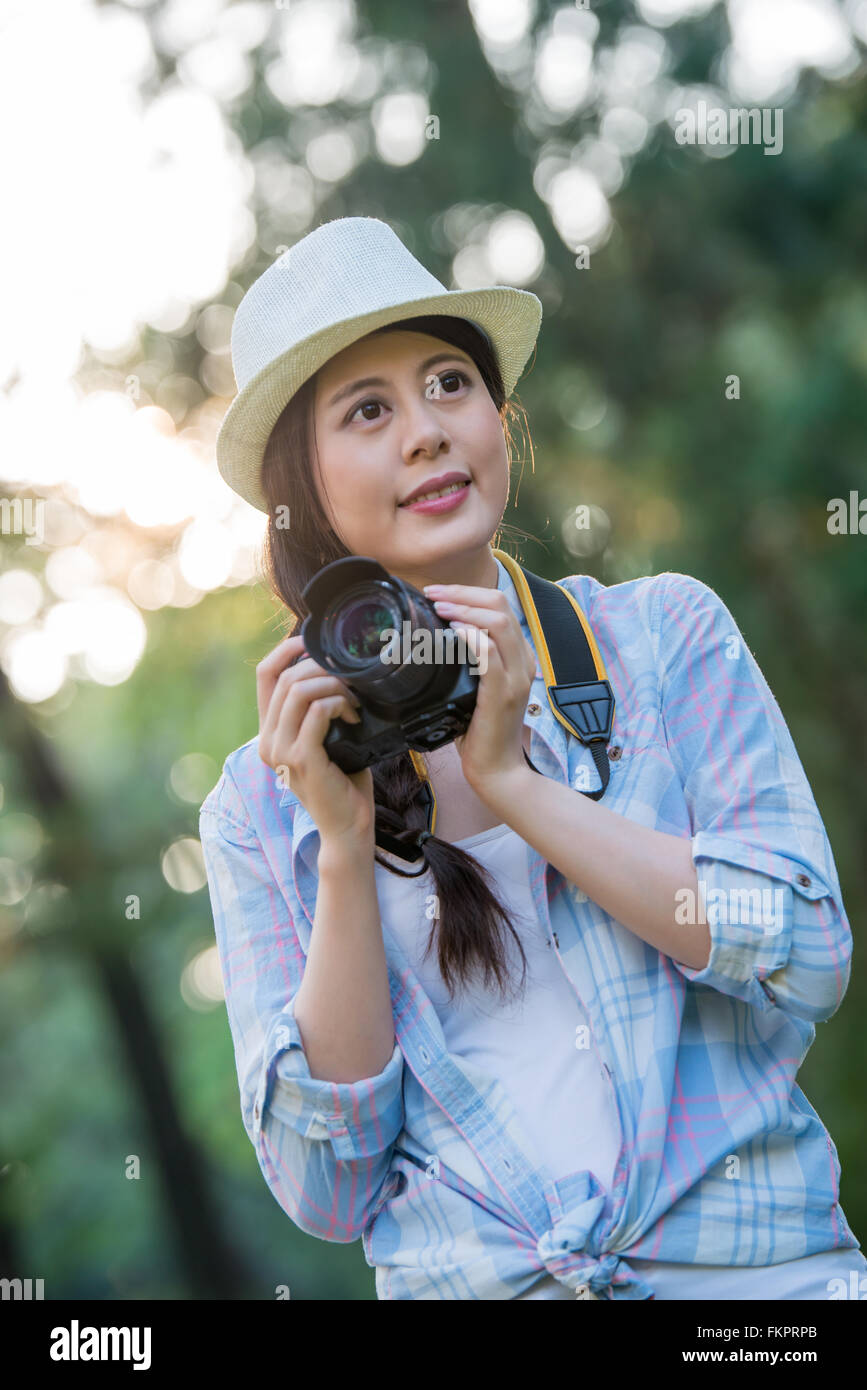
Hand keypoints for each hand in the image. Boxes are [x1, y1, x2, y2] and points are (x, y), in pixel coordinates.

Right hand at [256, 633, 374, 846]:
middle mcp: (267, 741)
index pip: (265, 675)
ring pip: (300, 690)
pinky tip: (356, 717)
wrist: (348, 827)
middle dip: (322, 668)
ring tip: (355, 700)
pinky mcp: (301, 759)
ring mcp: (280, 751)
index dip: (286, 649)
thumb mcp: (328, 738)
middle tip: (352, 679)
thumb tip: (338, 669)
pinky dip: (339, 705)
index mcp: (270, 732)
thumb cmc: (344, 781)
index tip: (314, 641)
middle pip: (286, 678)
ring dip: (334, 686)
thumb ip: (320, 710)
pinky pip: (317, 711)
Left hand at [424, 584, 536, 792]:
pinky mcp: (504, 694)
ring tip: (440, 609)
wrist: (497, 769)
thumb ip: (467, 661)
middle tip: (433, 595)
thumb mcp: (475, 687)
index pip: (500, 606)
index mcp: (520, 655)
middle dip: (463, 593)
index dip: (468, 592)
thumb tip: (437, 636)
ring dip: (464, 609)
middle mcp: (524, 661)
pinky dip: (472, 637)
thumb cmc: (480, 729)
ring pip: (498, 623)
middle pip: (500, 605)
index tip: (438, 593)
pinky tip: (455, 632)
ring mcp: (517, 676)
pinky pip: (491, 654)